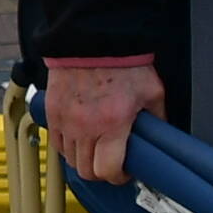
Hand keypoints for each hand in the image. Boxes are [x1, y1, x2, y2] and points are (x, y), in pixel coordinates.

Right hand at [46, 61, 162, 182]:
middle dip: (101, 171)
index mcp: (112, 123)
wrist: (92, 35)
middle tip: (110, 161)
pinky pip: (56, 142)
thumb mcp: (152, 91)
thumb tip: (160, 137)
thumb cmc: (123, 60)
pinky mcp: (52, 110)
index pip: (108, 171)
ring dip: (84, 159)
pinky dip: (67, 145)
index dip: (119, 176)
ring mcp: (65, 119)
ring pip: (70, 159)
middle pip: (86, 171)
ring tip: (95, 147)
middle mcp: (85, 126)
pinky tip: (79, 136)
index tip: (124, 170)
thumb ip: (158, 119)